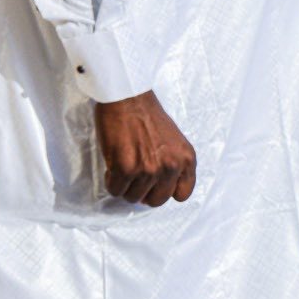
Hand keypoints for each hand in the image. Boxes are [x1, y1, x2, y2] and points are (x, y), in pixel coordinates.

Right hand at [94, 90, 195, 206]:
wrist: (128, 98)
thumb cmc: (148, 116)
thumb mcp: (174, 141)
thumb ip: (172, 163)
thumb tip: (159, 188)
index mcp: (186, 158)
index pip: (183, 194)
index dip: (166, 191)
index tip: (156, 185)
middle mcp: (171, 166)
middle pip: (157, 201)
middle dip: (144, 192)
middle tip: (135, 177)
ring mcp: (149, 169)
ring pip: (133, 197)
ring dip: (126, 186)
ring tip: (125, 165)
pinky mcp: (126, 169)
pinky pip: (115, 190)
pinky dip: (111, 181)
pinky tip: (114, 165)